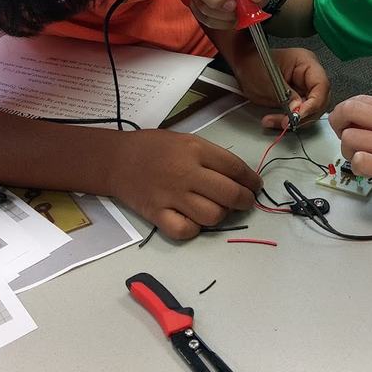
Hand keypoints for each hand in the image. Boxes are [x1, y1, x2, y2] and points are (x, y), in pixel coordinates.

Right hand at [108, 130, 260, 238]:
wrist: (116, 159)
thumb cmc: (155, 147)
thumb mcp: (186, 140)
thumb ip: (212, 157)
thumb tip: (241, 178)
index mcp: (195, 150)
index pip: (236, 168)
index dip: (251, 180)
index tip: (255, 186)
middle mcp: (186, 172)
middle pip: (230, 194)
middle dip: (245, 201)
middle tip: (245, 202)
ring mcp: (171, 195)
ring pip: (213, 216)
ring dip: (221, 215)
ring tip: (218, 209)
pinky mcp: (156, 214)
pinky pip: (185, 231)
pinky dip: (194, 229)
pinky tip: (194, 220)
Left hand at [234, 47, 329, 129]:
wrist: (243, 66)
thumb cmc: (253, 64)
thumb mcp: (267, 80)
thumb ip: (285, 95)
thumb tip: (298, 109)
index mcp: (306, 62)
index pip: (321, 85)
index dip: (313, 103)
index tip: (299, 115)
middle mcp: (309, 75)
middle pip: (319, 100)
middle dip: (303, 114)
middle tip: (287, 122)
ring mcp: (305, 87)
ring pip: (310, 110)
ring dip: (294, 120)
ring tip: (275, 121)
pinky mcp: (298, 98)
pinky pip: (300, 112)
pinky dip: (289, 119)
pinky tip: (275, 120)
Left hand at [328, 95, 371, 219]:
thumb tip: (347, 117)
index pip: (358, 100)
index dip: (344, 113)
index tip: (347, 127)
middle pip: (349, 111)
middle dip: (338, 126)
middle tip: (347, 141)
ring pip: (349, 137)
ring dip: (348, 151)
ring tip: (363, 160)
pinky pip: (358, 160)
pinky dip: (357, 168)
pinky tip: (369, 173)